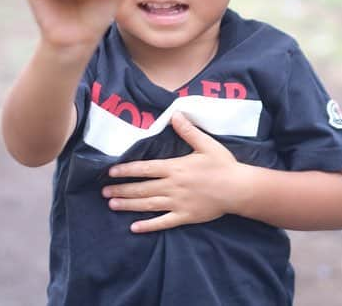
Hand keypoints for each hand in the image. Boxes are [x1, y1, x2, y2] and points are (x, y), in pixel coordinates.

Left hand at [102, 113, 244, 232]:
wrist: (238, 189)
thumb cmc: (223, 165)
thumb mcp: (206, 144)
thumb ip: (188, 131)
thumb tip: (175, 114)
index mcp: (175, 168)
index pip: (145, 169)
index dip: (126, 170)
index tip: (111, 172)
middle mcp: (172, 186)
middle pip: (142, 188)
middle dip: (121, 189)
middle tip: (104, 191)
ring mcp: (177, 203)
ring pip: (147, 205)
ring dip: (128, 205)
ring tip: (112, 204)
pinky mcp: (184, 217)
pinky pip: (162, 222)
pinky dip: (148, 226)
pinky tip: (134, 227)